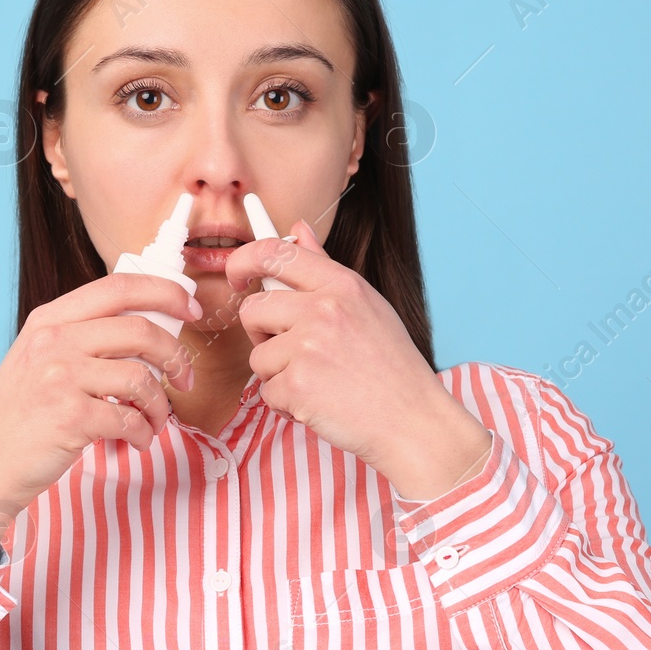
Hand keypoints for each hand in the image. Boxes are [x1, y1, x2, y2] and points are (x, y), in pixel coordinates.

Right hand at [0, 272, 199, 562]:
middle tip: (186, 378)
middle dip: (177, 355)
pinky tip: (137, 441)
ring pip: (142, 377)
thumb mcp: (38, 358)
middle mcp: (53, 341)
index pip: (118, 286)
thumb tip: (149, 327)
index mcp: (49, 320)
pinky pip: (130, 419)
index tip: (191, 308)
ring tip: (154, 421)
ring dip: (161, 404)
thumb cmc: (19, 416)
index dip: (165, 292)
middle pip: (141, 330)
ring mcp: (59, 378)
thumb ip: (82, 337)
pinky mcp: (70, 418)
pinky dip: (143, 433)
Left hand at [225, 219, 489, 499]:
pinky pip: (266, 391)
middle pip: (253, 309)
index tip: (237, 276)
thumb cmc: (391, 366)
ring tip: (318, 382)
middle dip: (262, 334)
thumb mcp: (367, 305)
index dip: (243, 261)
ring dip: (278, 375)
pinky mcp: (297, 384)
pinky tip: (318, 403)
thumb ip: (324, 267)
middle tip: (292, 351)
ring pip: (257, 356)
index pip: (274, 252)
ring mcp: (308, 346)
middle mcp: (323, 308)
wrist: (412, 420)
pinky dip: (286, 404)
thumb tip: (296, 229)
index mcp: (341, 284)